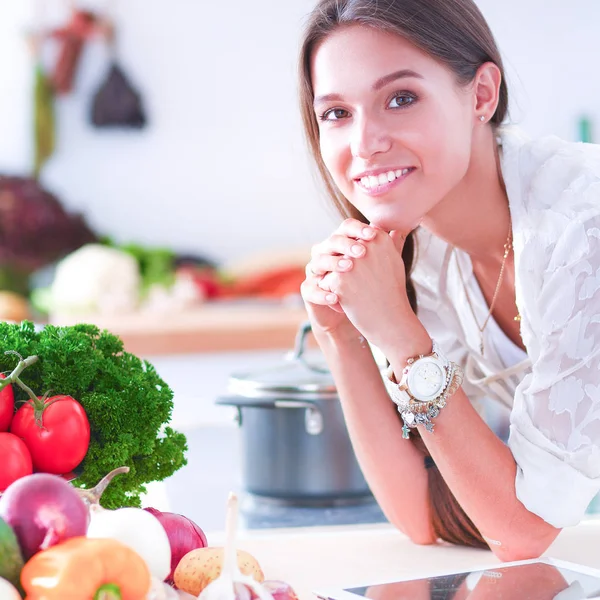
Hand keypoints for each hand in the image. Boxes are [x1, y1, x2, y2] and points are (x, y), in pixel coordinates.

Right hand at [301, 219, 376, 338]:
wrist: (353, 313)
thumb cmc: (367, 286)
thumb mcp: (379, 266)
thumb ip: (388, 247)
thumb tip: (401, 227)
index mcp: (341, 244)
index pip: (346, 228)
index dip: (358, 229)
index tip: (373, 234)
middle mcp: (325, 254)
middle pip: (330, 242)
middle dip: (346, 244)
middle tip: (362, 251)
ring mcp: (315, 272)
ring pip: (318, 262)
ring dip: (333, 264)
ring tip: (349, 268)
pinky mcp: (309, 291)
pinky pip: (311, 289)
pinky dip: (322, 293)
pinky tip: (335, 297)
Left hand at [316, 220, 418, 352]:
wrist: (390, 320)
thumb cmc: (392, 290)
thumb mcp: (395, 260)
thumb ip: (391, 240)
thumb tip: (396, 226)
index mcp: (378, 237)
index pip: (354, 238)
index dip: (356, 256)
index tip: (369, 271)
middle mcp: (364, 246)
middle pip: (341, 252)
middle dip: (346, 269)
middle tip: (365, 285)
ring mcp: (350, 262)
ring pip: (332, 267)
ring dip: (339, 280)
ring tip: (358, 292)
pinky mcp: (339, 279)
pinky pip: (326, 281)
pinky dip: (334, 293)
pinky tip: (350, 301)